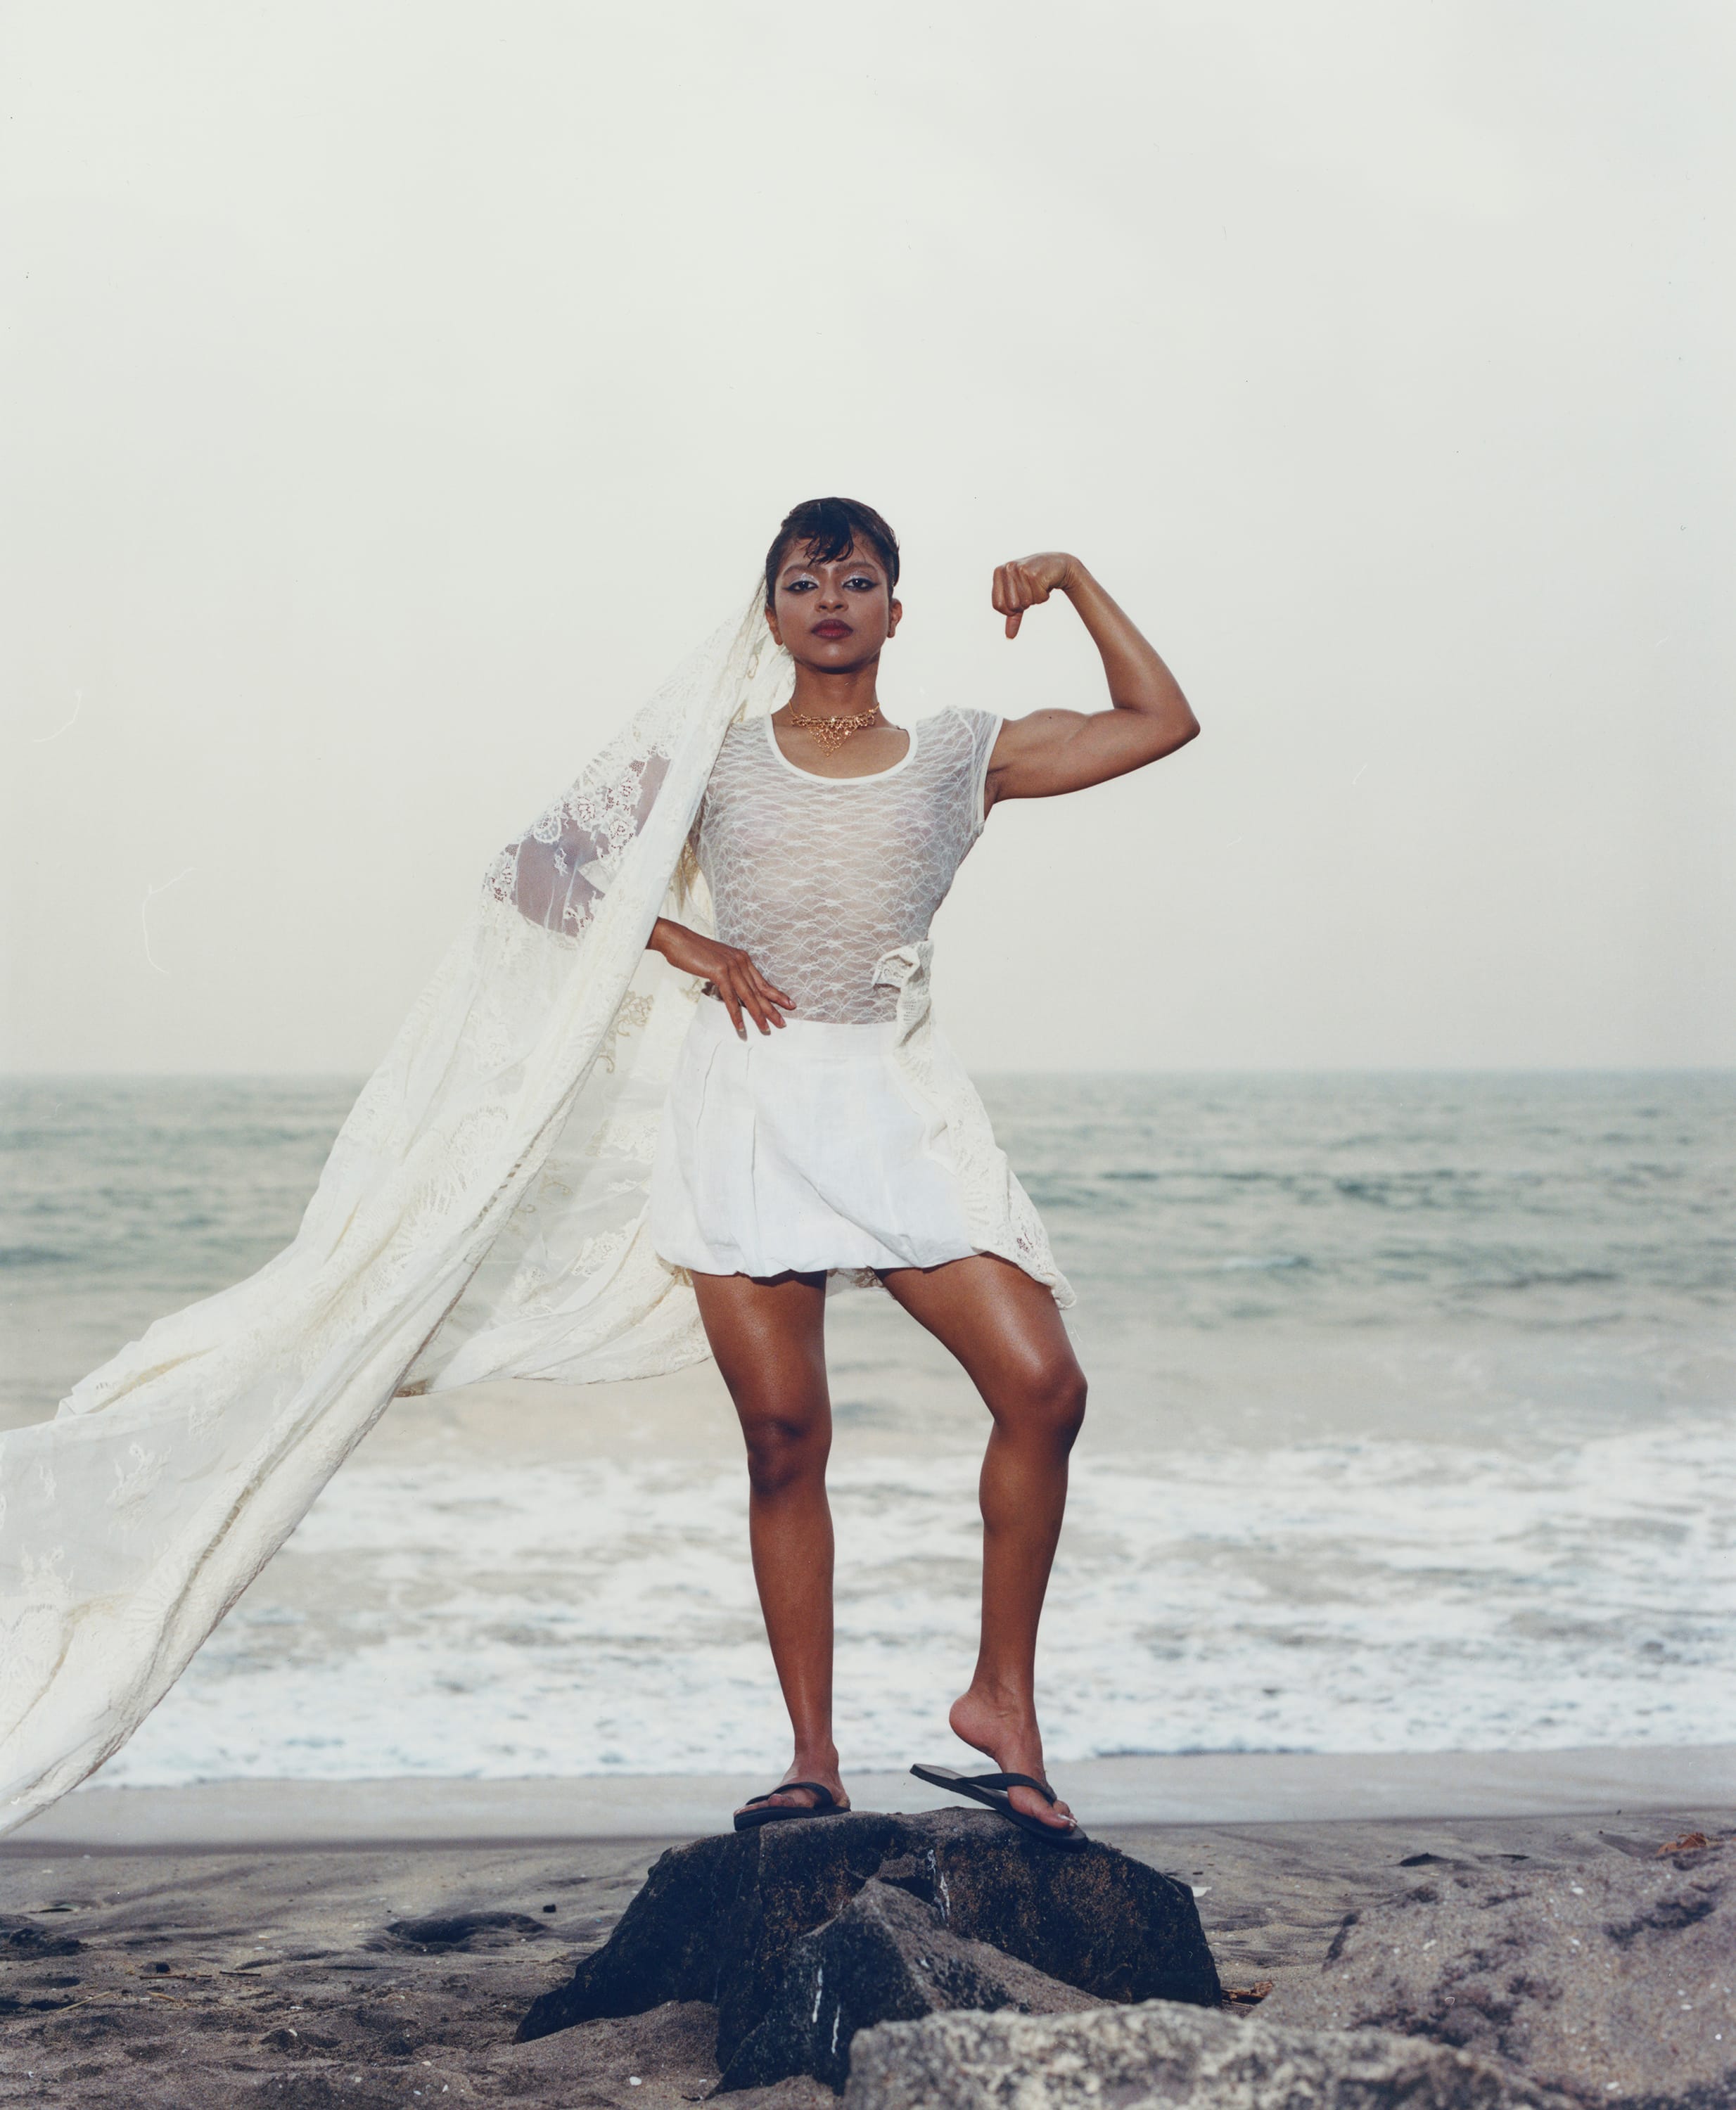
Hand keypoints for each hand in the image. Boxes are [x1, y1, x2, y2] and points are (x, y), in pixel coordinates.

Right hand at [649, 918, 793, 1035]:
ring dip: (758, 1014)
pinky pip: (730, 997)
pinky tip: (740, 1026)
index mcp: (742, 958)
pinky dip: (735, 1013)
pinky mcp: (719, 971)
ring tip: (766, 1029)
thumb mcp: (717, 962)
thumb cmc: (694, 952)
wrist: (677, 940)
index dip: (776, 994)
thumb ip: (728, 973)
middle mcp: (740, 961)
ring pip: (748, 996)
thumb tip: (734, 988)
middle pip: (759, 990)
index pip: (762, 981)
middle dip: (772, 1008)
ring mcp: (731, 966)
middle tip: (783, 1023)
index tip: (789, 1004)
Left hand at [992, 552, 1073, 638]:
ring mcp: (1021, 570)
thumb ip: (1013, 615)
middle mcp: (1007, 569)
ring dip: (1035, 599)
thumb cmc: (1036, 581)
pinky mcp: (1034, 574)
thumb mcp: (1020, 596)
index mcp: (999, 572)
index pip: (997, 605)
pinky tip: (1046, 583)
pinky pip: (1038, 598)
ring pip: (1026, 602)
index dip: (1010, 609)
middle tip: (1031, 590)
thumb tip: (1009, 637)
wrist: (1058, 565)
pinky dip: (1044, 596)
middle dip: (1025, 604)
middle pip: (1012, 605)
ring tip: (1039, 585)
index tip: (1020, 599)